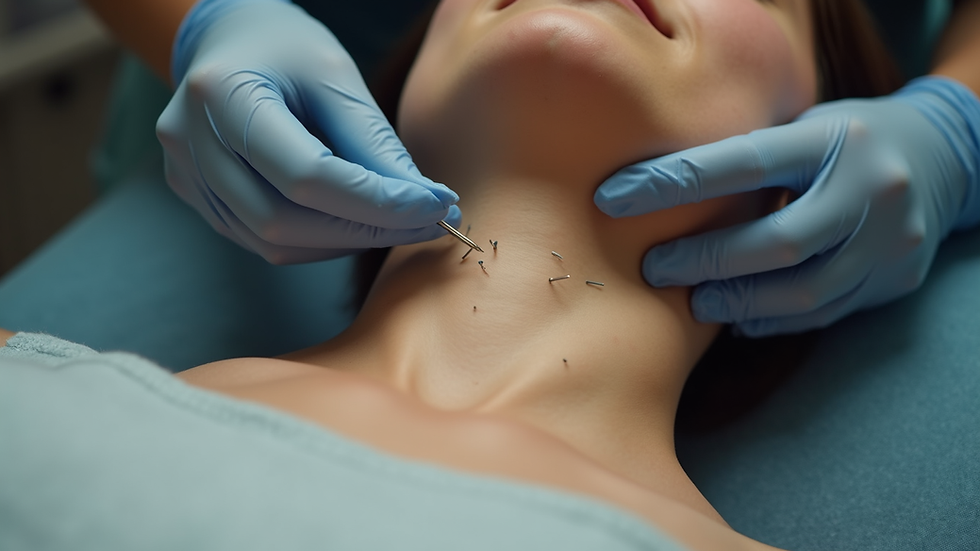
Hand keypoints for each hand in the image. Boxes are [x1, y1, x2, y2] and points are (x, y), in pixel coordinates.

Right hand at [156, 0, 458, 263]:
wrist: (229, 41)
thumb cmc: (287, 49)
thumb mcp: (337, 76)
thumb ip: (374, 143)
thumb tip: (424, 204)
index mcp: (223, 95)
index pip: (305, 176)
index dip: (376, 203)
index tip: (435, 205)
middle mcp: (189, 141)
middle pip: (283, 221)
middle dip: (366, 230)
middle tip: (426, 221)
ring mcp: (185, 175)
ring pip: (273, 243)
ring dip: (344, 241)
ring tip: (395, 219)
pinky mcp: (194, 196)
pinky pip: (260, 241)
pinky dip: (316, 240)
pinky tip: (351, 219)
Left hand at [595, 77, 979, 335]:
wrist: (943, 159)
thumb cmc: (847, 139)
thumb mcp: (805, 127)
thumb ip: (750, 156)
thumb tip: (654, 187)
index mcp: (836, 139)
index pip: (743, 163)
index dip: (673, 184)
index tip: (613, 200)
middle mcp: (870, 190)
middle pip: (776, 242)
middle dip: (704, 260)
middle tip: (652, 269)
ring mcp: (889, 242)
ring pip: (802, 291)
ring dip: (735, 301)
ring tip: (692, 301)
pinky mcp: (894, 280)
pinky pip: (824, 313)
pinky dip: (772, 319)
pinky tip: (737, 315)